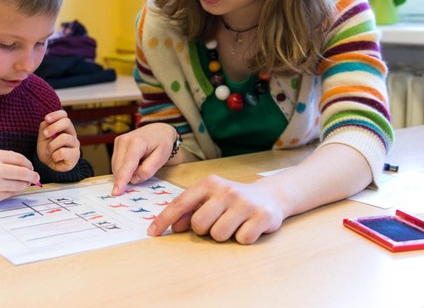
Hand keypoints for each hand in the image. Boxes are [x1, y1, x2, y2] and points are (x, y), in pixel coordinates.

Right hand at [0, 150, 39, 205]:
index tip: (31, 167)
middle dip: (32, 176)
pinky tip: (14, 188)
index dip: (28, 164)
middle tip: (36, 177)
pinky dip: (15, 191)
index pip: (19, 159)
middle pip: (22, 173)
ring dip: (25, 184)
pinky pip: (11, 194)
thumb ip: (7, 160)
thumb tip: (28, 167)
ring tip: (25, 183)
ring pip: (19, 185)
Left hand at [37, 110, 79, 171]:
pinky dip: (55, 156)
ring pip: (64, 138)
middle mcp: (72, 133)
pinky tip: (55, 158)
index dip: (56, 115)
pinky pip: (63, 152)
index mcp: (64, 127)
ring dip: (52, 145)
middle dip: (53, 127)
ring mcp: (75, 144)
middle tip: (45, 134)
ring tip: (48, 151)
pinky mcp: (75, 155)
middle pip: (67, 122)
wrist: (49, 166)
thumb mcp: (42, 137)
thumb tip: (47, 121)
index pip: (64, 115)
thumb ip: (44, 127)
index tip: (46, 119)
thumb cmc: (47, 150)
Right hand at [110, 123, 178, 195]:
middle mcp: (124, 140)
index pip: (127, 165)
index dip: (122, 180)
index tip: (116, 192)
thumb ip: (148, 170)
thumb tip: (133, 179)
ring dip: (126, 172)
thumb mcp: (161, 158)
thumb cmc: (162, 144)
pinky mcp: (116, 143)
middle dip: (128, 177)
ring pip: (116, 166)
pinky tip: (134, 162)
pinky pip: (116, 162)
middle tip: (143, 170)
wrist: (158, 129)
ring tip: (140, 163)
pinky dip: (124, 167)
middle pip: (120, 168)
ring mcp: (119, 140)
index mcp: (137, 143)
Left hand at [147, 175, 283, 243]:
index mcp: (209, 183)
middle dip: (204, 230)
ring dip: (224, 235)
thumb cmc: (233, 200)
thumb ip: (191, 210)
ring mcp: (244, 203)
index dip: (164, 219)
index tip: (152, 233)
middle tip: (217, 222)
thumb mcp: (211, 198)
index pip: (181, 203)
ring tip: (234, 224)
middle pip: (199, 224)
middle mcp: (226, 190)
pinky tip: (249, 226)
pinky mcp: (262, 216)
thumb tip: (175, 227)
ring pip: (218, 235)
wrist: (271, 195)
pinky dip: (243, 238)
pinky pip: (242, 239)